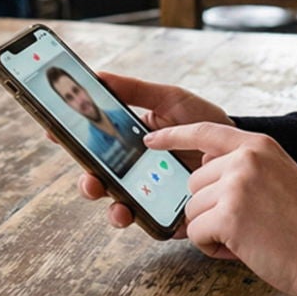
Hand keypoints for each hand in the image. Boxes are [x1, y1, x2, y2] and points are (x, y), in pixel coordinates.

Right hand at [74, 73, 231, 227]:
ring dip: (104, 199)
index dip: (71, 136)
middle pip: (98, 174)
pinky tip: (129, 209)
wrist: (241, 150)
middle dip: (85, 175)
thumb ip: (136, 90)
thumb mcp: (171, 98)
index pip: (94, 139)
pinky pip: (142, 219)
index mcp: (130, 138)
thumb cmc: (205, 120)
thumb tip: (98, 76)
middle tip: (85, 171)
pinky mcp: (164, 213)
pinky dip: (131, 216)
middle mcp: (134, 167)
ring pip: (114, 200)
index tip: (54, 130)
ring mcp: (147, 191)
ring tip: (106, 194)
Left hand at [144, 123, 296, 295]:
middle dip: (210, 209)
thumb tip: (202, 166)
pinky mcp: (228, 214)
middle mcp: (246, 158)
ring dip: (212, 230)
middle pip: (194, 182)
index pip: (205, 130)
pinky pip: (196, 233)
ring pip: (192, 209)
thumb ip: (245, 166)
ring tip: (248, 237)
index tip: (151, 139)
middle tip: (246, 225)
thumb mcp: (280, 176)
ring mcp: (236, 184)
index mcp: (259, 145)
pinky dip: (212, 247)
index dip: (174, 135)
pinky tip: (243, 248)